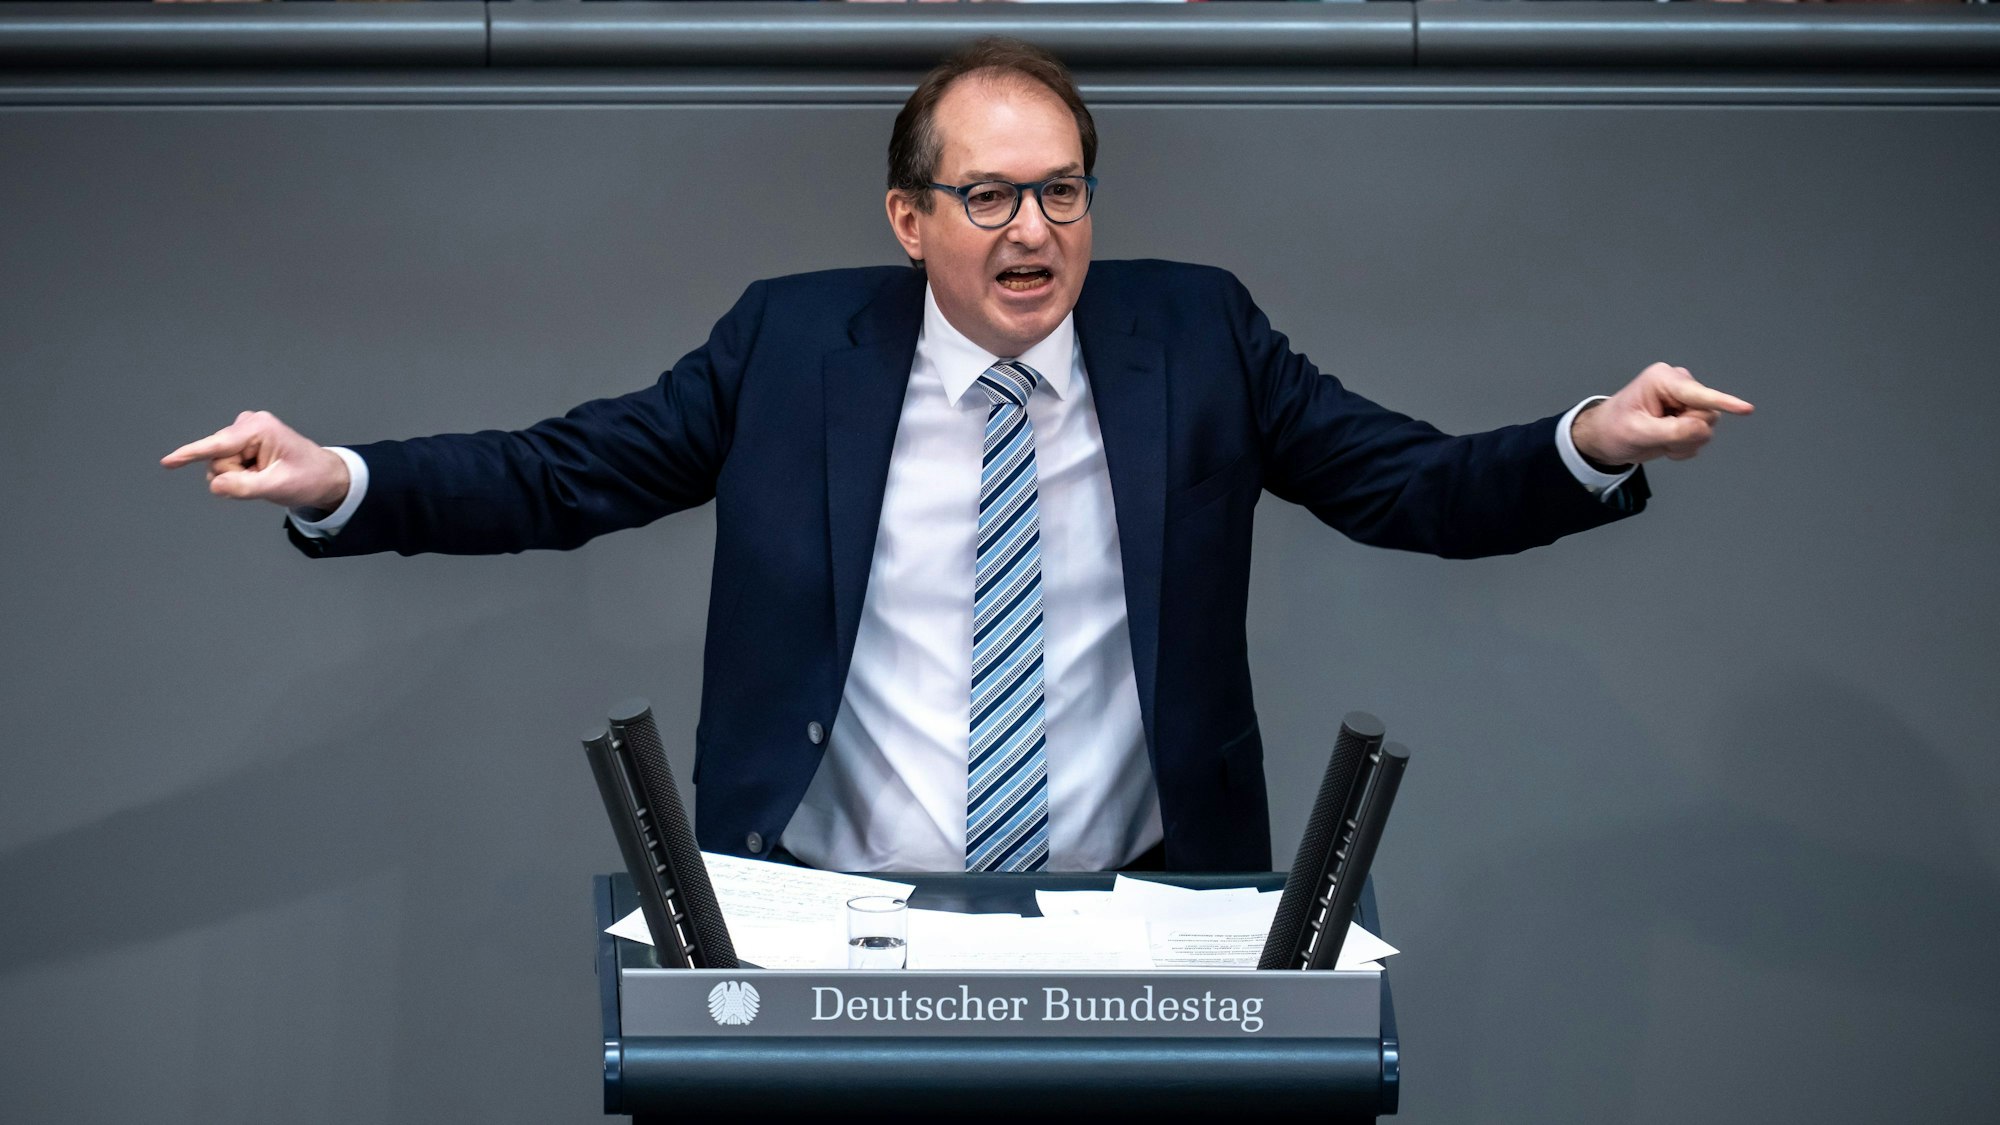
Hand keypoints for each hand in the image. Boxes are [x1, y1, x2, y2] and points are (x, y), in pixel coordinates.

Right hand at [161, 411, 350, 511]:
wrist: (324, 477)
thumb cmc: (308, 478)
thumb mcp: (278, 487)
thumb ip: (245, 488)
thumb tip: (215, 485)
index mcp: (259, 428)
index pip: (217, 446)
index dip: (190, 454)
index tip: (167, 462)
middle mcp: (247, 425)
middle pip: (217, 460)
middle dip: (235, 477)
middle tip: (264, 480)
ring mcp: (243, 433)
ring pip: (219, 465)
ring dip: (238, 478)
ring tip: (264, 477)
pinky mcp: (241, 442)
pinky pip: (226, 465)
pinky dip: (240, 476)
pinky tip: (259, 474)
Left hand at [1570, 363, 1753, 467]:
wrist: (1607, 439)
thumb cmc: (1614, 430)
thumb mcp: (1638, 432)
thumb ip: (1672, 431)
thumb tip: (1704, 430)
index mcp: (1663, 380)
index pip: (1699, 395)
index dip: (1724, 402)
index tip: (1747, 409)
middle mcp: (1680, 386)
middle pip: (1707, 415)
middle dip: (1685, 433)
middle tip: (1658, 437)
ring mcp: (1688, 401)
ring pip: (1707, 428)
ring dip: (1684, 442)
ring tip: (1660, 440)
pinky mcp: (1691, 415)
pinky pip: (1702, 436)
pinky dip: (1684, 446)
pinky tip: (1666, 442)